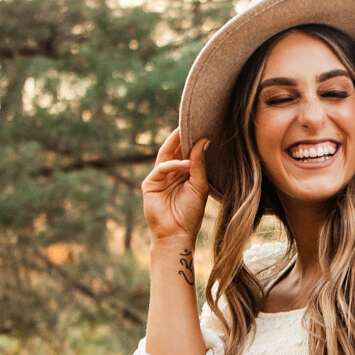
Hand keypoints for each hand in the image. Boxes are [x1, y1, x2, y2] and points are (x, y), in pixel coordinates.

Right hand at [141, 129, 209, 250]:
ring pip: (166, 155)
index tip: (202, 125)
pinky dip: (173, 165)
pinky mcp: (149, 184)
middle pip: (174, 149)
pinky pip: (161, 169)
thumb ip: (199, 164)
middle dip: (181, 136)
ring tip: (187, 133)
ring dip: (176, 145)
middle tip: (191, 120)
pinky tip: (185, 165)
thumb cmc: (190, 213)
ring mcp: (159, 178)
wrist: (177, 234)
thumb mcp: (199, 185)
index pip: (185, 152)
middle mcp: (170, 173)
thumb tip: (204, 141)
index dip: (191, 139)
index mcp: (183, 173)